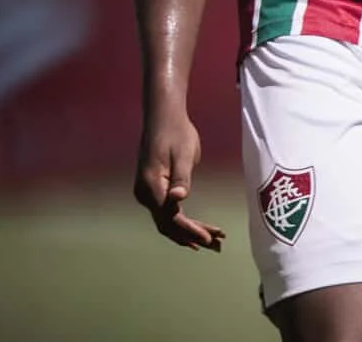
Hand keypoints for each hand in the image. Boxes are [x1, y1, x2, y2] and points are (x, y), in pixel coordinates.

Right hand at [134, 107, 225, 251]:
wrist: (163, 116)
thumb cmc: (177, 132)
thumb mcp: (185, 153)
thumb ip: (182, 178)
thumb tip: (177, 200)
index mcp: (151, 186)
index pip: (171, 217)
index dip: (190, 230)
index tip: (209, 238)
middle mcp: (144, 194)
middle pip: (168, 224)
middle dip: (192, 236)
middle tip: (217, 245)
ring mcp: (146, 193)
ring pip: (167, 221)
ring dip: (188, 233)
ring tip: (212, 241)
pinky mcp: (152, 190)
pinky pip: (166, 212)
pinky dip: (181, 223)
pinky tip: (195, 231)